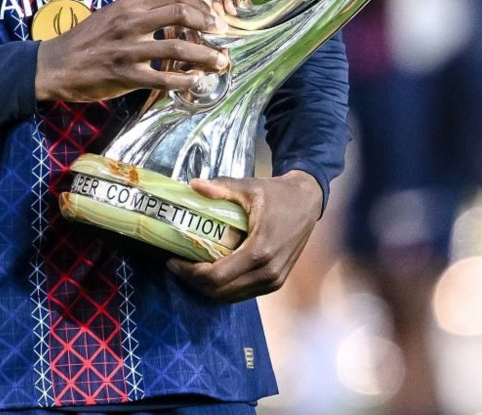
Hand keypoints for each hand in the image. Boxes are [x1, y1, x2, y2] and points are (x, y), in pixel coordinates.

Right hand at [34, 0, 227, 102]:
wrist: (54, 65)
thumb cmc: (85, 40)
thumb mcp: (112, 15)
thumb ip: (141, 13)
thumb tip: (176, 16)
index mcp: (128, 4)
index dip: (199, 3)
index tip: (211, 15)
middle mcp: (130, 22)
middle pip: (181, 14)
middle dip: (208, 24)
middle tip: (222, 34)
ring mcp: (128, 50)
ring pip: (178, 48)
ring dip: (206, 55)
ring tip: (221, 61)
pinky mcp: (125, 76)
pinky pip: (163, 79)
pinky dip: (185, 80)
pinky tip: (196, 81)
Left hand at [167, 170, 321, 301]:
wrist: (308, 201)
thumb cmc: (278, 194)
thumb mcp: (250, 187)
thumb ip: (222, 188)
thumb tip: (193, 185)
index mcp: (260, 250)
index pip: (217, 276)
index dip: (190, 273)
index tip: (173, 260)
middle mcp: (268, 272)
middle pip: (220, 291)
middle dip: (194, 281)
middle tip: (178, 265)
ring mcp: (273, 280)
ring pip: (230, 296)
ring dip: (207, 287)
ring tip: (191, 269)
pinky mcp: (276, 282)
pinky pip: (243, 293)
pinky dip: (224, 287)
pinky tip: (212, 271)